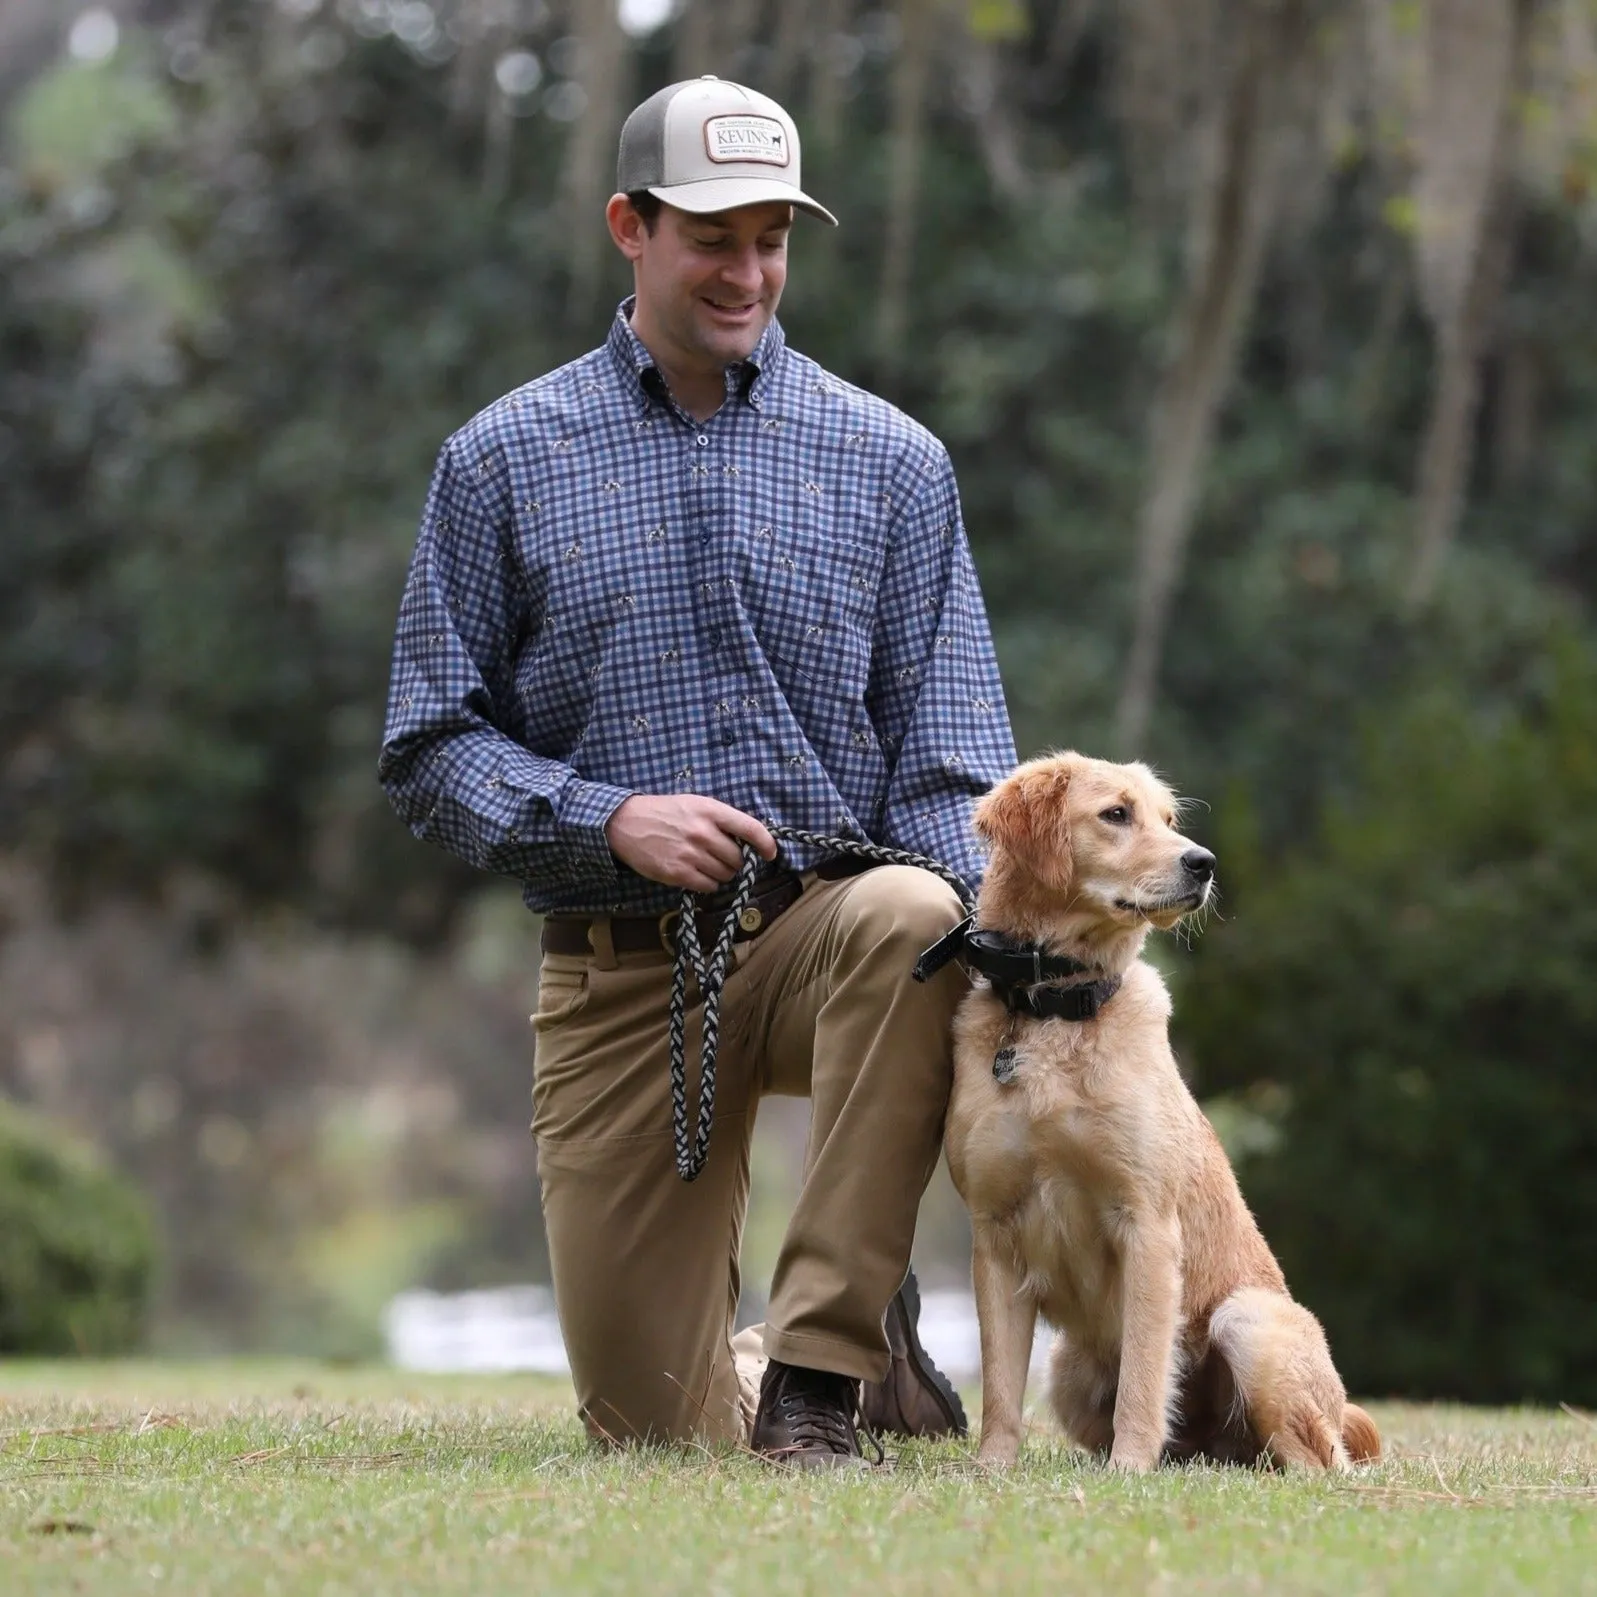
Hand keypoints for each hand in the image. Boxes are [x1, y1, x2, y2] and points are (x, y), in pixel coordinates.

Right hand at [604, 794, 777, 891]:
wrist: (625, 823)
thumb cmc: (664, 812)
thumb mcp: (695, 804)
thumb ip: (720, 819)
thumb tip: (747, 841)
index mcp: (710, 811)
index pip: (750, 828)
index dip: (766, 843)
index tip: (770, 853)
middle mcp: (702, 832)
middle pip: (738, 858)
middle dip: (736, 862)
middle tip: (723, 858)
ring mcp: (690, 854)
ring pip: (725, 874)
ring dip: (722, 873)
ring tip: (706, 864)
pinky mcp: (677, 873)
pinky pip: (708, 886)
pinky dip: (708, 883)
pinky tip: (697, 874)